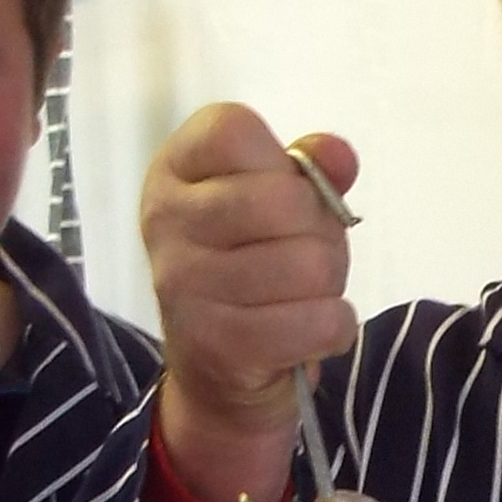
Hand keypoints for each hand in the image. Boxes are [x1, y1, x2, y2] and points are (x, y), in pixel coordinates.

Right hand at [143, 103, 356, 501]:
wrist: (218, 370)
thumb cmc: (253, 263)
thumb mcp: (279, 202)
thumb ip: (310, 168)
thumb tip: (337, 154)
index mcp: (175, 171)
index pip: (232, 130)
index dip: (279, 161)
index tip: (276, 190)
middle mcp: (165, 221)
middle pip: (285, 200)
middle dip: (320, 231)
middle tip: (303, 253)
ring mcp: (184, 285)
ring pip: (309, 264)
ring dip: (330, 284)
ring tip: (303, 294)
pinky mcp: (216, 344)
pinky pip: (318, 321)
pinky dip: (335, 326)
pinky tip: (310, 328)